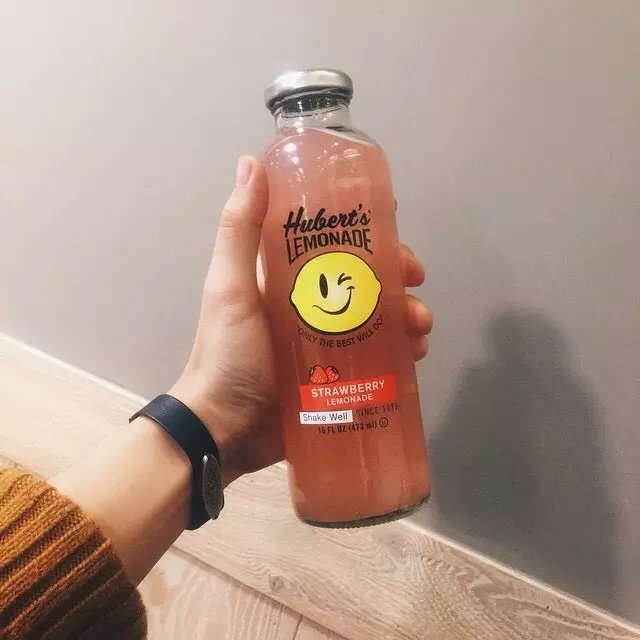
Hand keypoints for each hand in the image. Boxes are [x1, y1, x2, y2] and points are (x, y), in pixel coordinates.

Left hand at [170, 156, 433, 485]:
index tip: (393, 228)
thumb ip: (239, 230)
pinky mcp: (343, 377)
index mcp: (289, 278)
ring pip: (381, 318)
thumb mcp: (230, 288)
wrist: (225, 429)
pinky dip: (403, 352)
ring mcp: (330, 343)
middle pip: (368, 280)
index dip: (368, 232)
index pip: (337, 243)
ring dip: (408, 315)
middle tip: (414, 283)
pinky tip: (415, 354)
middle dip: (398, 277)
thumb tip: (251, 162)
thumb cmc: (227, 354)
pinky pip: (382, 358)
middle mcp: (313, 305)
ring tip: (420, 329)